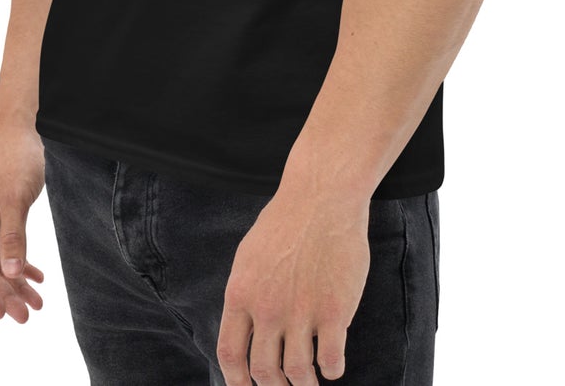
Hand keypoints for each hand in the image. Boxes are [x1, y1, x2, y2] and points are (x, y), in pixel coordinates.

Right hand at [0, 123, 48, 322]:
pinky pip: (10, 246)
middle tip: (27, 316)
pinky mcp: (2, 214)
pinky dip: (22, 261)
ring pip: (1, 260)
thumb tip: (10, 274)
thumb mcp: (14, 199)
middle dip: (7, 293)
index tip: (3, 315)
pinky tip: (37, 276)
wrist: (20, 126)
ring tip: (37, 303)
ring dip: (17, 281)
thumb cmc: (13, 157)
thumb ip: (13, 237)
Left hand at [216, 186, 370, 383]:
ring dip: (304, 383)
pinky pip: (331, 360)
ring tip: (310, 379)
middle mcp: (267, 308)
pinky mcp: (334, 311)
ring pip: (298, 372)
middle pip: (264, 371)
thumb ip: (246, 294)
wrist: (322, 197)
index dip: (236, 382)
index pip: (230, 354)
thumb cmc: (286, 221)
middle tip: (285, 384)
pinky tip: (332, 364)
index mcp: (241, 293)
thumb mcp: (249, 255)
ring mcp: (301, 311)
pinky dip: (332, 370)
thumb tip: (245, 330)